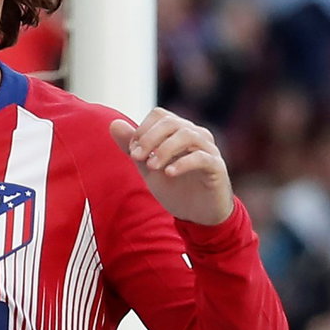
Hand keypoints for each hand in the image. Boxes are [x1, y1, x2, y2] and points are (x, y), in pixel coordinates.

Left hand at [109, 108, 234, 226]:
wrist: (196, 214)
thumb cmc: (174, 187)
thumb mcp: (147, 167)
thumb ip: (132, 146)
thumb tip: (113, 124)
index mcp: (178, 132)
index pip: (159, 115)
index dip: (142, 129)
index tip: (132, 151)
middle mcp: (195, 135)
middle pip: (171, 122)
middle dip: (149, 138)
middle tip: (136, 158)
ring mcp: (208, 150)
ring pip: (187, 135)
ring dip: (164, 150)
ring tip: (151, 167)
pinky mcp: (216, 167)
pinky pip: (201, 157)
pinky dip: (182, 163)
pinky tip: (169, 173)